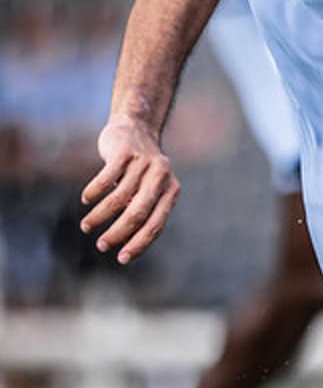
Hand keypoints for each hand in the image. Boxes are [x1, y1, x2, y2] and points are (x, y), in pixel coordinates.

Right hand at [80, 116, 180, 263]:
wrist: (135, 128)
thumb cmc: (141, 170)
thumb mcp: (149, 190)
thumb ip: (144, 212)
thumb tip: (128, 246)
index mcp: (171, 191)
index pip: (156, 224)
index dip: (139, 243)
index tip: (121, 259)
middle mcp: (161, 177)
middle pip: (137, 213)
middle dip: (118, 233)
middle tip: (102, 246)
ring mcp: (143, 163)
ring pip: (118, 198)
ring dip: (99, 216)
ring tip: (87, 226)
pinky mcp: (124, 152)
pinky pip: (106, 179)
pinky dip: (94, 193)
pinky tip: (87, 200)